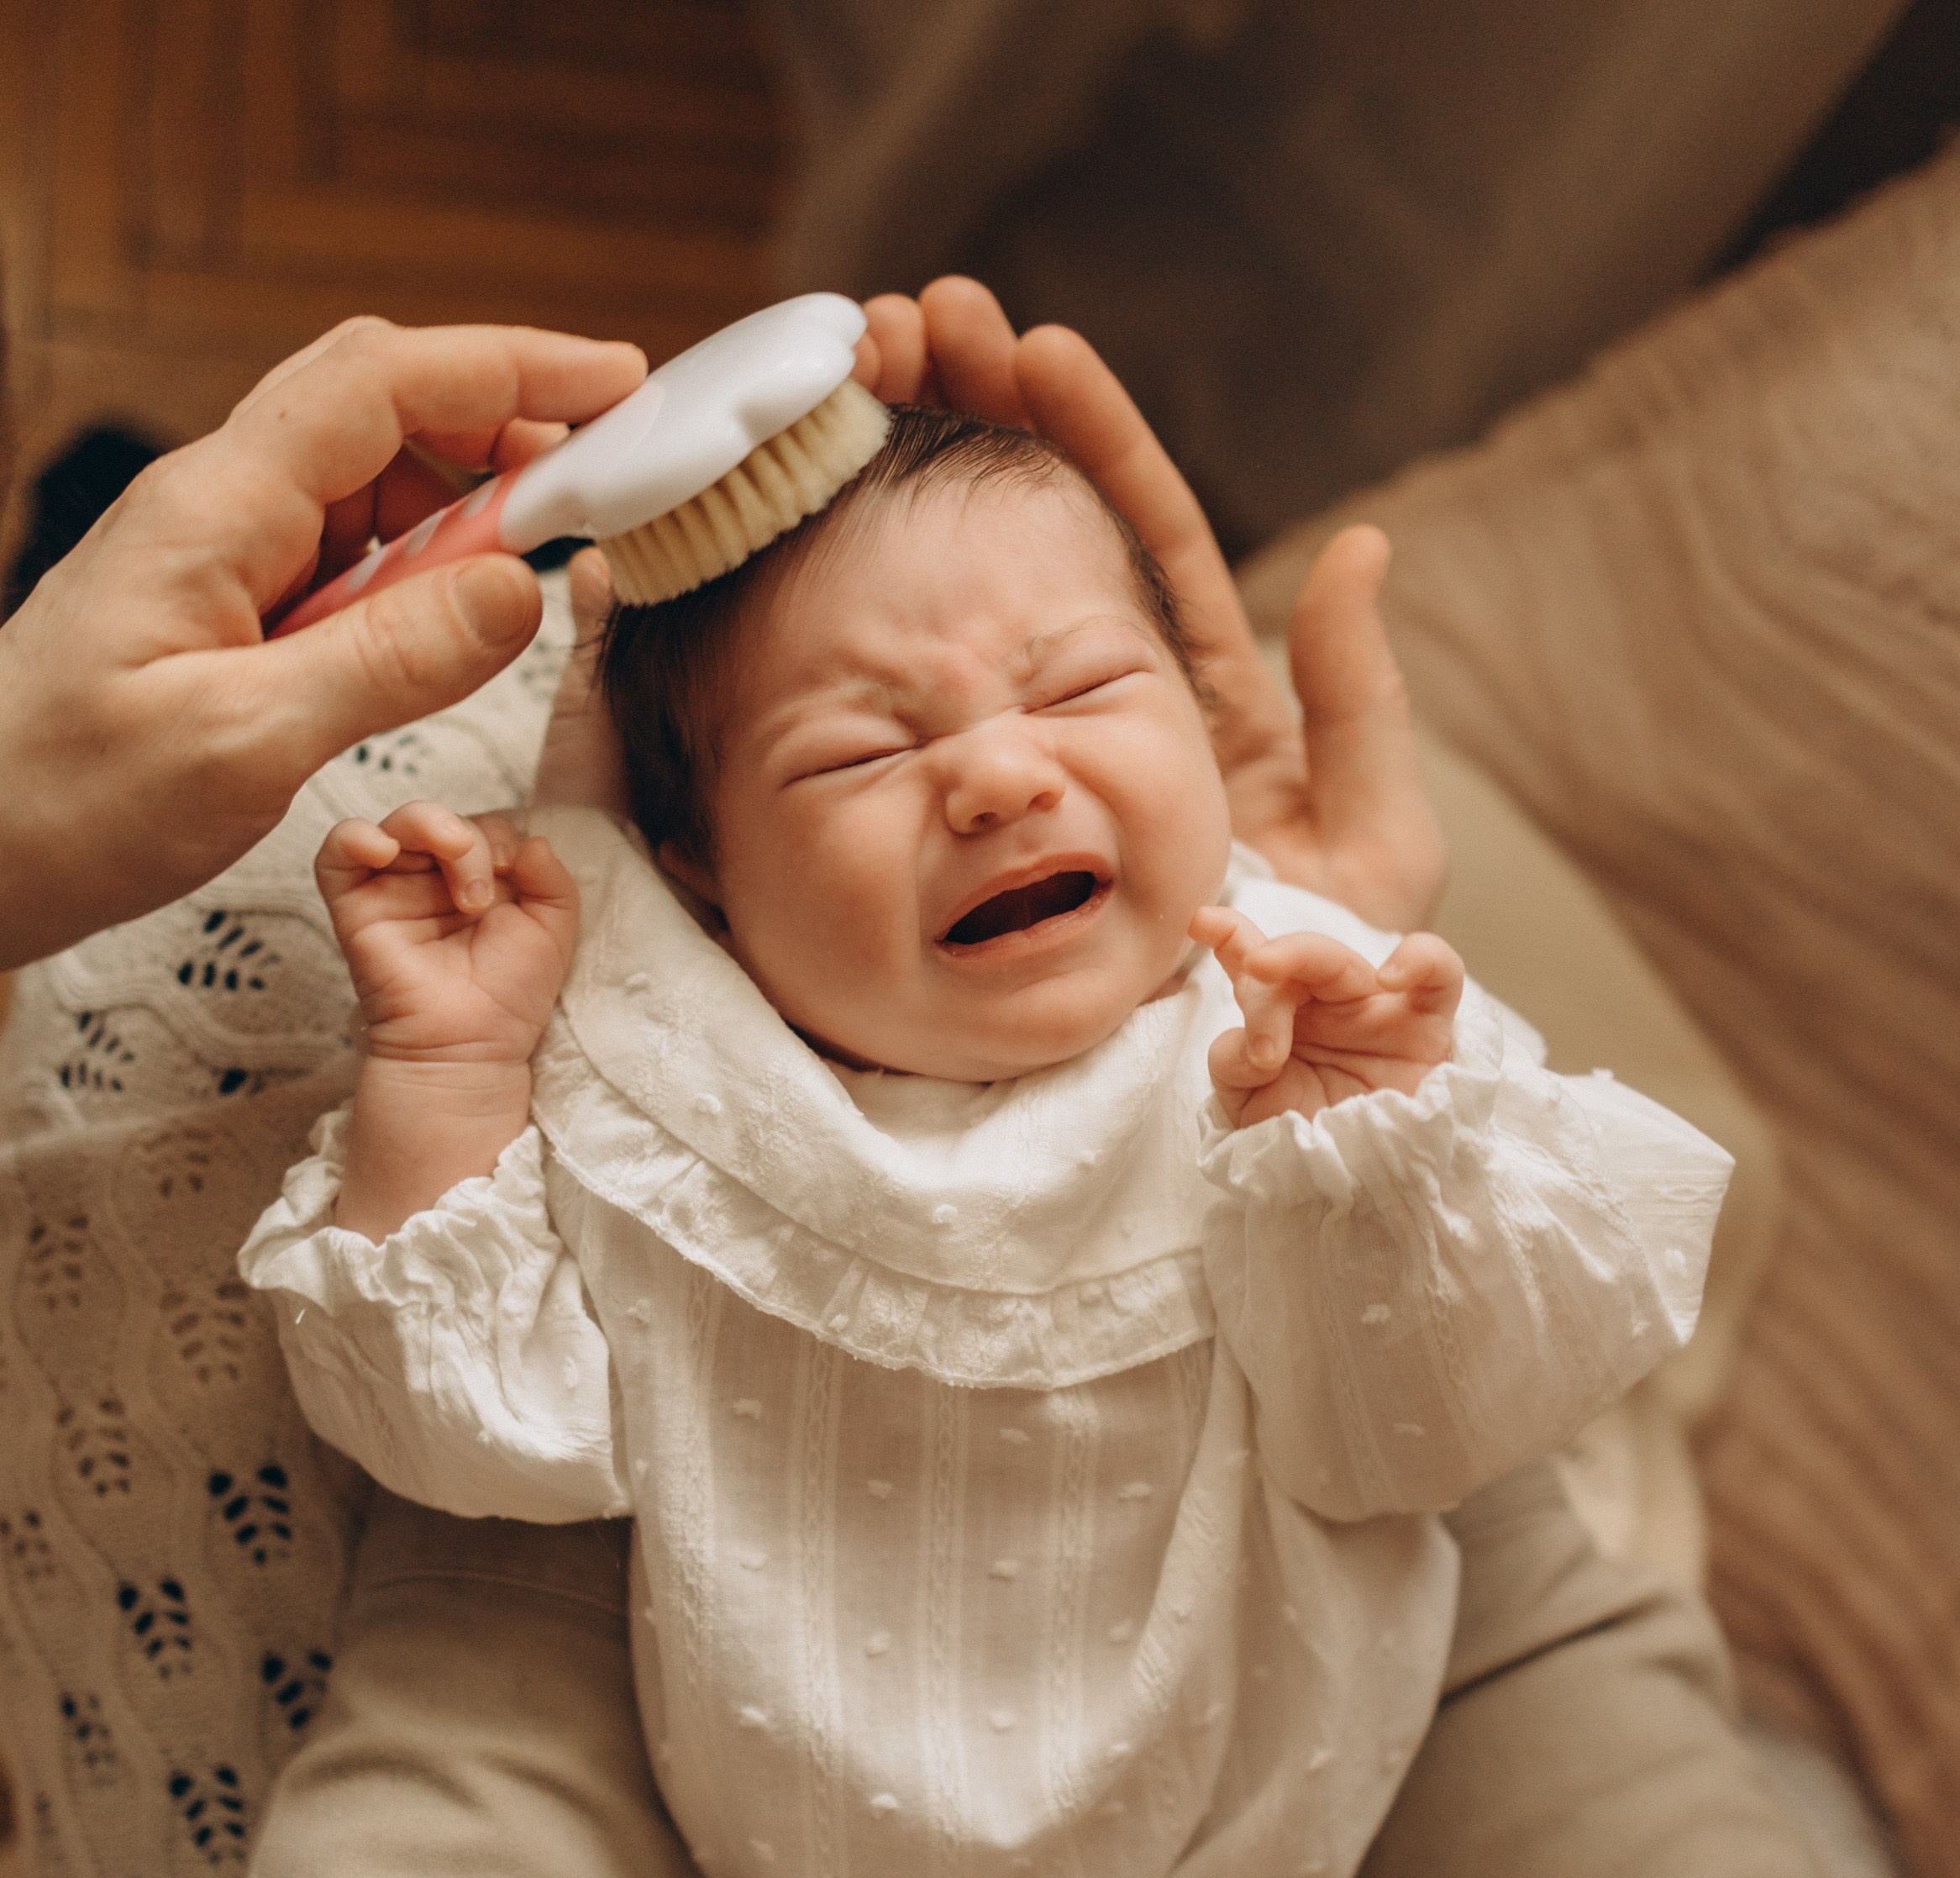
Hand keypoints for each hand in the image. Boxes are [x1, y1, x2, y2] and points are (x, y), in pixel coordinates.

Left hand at [0, 316, 645, 967]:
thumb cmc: (66, 801)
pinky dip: (417, 577)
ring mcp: (221, 555)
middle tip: (603, 476)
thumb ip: (389, 663)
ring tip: (536, 572)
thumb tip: (519, 589)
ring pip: (370, 487)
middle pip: (383, 410)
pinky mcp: (226, 610)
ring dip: (463, 514)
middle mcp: (219, 509)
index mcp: (216, 510)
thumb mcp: (242, 743)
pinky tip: (449, 629)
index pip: (382, 384)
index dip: (509, 366)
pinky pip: (344, 561)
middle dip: (502, 421)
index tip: (615, 383)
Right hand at [318, 800, 578, 1071]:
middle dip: (467, 839)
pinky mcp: (355, 908)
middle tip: (481, 892)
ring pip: (394, 825)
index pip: (479, 828)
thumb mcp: (552, 931)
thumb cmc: (509, 997)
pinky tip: (383, 847)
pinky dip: (355, 837)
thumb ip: (553, 879)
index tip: (513, 869)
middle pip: (437, 821)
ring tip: (456, 873)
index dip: (497, 836)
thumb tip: (533, 840)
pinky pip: (336, 854)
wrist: (471, 1048)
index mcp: (474, 879)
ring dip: (427, 829)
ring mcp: (391, 890)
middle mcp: (430, 880)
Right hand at [857, 279, 1444, 929]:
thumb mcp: (1374, 837)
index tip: (1030, 348)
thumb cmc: (1343, 984)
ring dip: (926, 498)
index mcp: (1206, 702)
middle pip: (1045, 544)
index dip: (1092, 441)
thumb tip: (1358, 547)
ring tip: (866, 392)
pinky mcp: (1003, 840)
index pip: (1146, 538)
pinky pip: (942, 733)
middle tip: (914, 329)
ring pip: (981, 614)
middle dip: (983, 429)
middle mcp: (1115, 720)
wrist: (1281, 1102)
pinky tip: (831, 549)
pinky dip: (889, 645)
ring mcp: (1052, 774)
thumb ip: (1359, 702)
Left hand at [1194, 905, 1461, 1128]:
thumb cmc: (1307, 1143)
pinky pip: (1439, 975)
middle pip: (1294, 959)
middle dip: (1263, 960)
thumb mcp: (1251, 1108)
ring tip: (1269, 994)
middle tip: (1249, 974)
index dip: (1231, 935)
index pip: (1257, 965)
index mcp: (1284, 1018)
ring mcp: (1377, 1012)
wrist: (1359, 1193)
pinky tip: (1389, 978)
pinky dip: (1419, 960)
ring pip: (1341, 961)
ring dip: (1301, 960)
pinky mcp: (1429, 1028)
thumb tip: (1246, 1043)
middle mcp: (1328, 1007)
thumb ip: (1234, 1066)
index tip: (1201, 923)